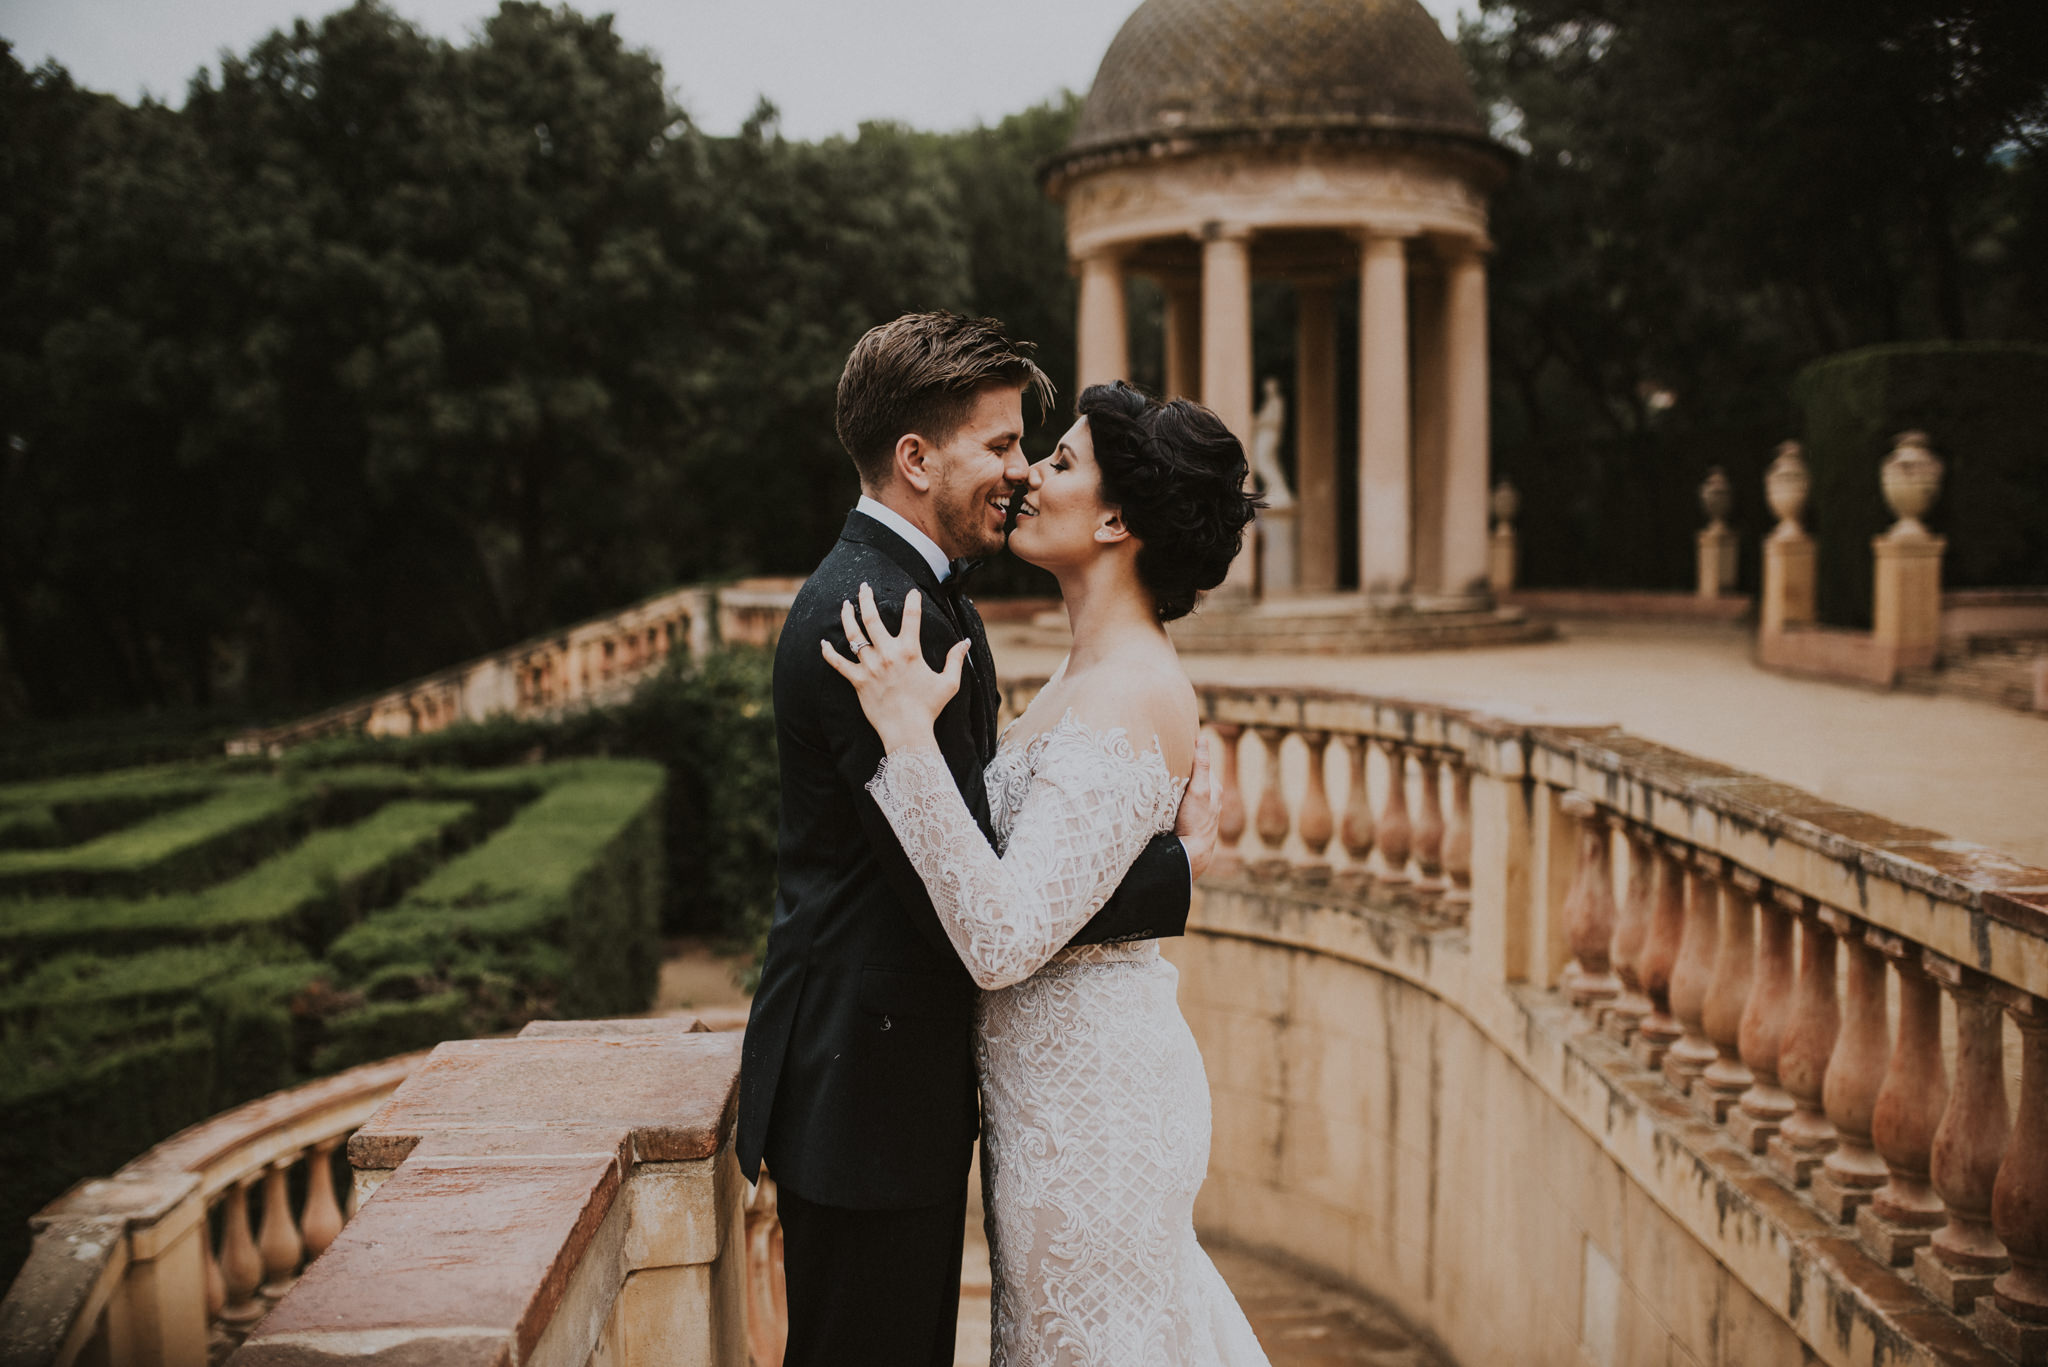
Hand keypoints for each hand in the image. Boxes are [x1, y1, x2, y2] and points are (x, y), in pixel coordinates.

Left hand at [820, 582, 969, 753]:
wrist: (907, 731)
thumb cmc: (929, 708)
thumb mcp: (949, 683)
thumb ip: (955, 660)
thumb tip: (965, 642)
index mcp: (910, 651)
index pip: (911, 617)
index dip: (912, 600)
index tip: (912, 592)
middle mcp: (887, 654)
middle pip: (872, 618)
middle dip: (867, 598)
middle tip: (864, 586)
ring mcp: (870, 667)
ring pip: (853, 635)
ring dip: (848, 617)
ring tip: (846, 604)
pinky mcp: (858, 681)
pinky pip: (838, 664)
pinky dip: (828, 653)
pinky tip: (823, 642)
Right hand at [1173, 732, 1219, 879]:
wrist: (1190, 853)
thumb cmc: (1196, 821)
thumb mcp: (1199, 790)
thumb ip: (1201, 766)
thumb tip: (1202, 739)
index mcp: (1213, 787)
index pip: (1199, 762)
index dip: (1188, 752)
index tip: (1174, 742)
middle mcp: (1206, 797)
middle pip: (1191, 775)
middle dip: (1179, 767)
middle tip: (1161, 756)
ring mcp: (1195, 809)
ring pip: (1183, 789)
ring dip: (1172, 782)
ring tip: (1157, 772)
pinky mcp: (1185, 819)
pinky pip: (1177, 801)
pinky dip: (1169, 795)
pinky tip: (1159, 794)